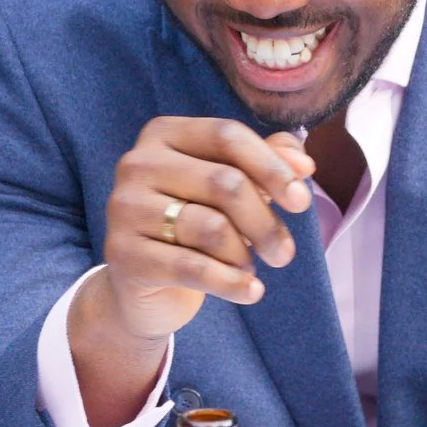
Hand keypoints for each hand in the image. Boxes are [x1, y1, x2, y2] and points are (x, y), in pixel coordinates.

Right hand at [63, 118, 315, 426]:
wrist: (143, 287)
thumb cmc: (192, 225)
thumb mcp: (229, 189)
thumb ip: (266, 164)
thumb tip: (303, 161)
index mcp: (163, 134)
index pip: (227, 136)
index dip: (272, 166)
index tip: (301, 202)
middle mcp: (137, 164)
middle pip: (225, 182)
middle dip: (265, 222)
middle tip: (284, 253)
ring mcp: (124, 208)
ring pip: (212, 227)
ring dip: (244, 254)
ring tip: (248, 267)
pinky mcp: (123, 253)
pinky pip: (193, 268)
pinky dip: (232, 283)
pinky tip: (251, 291)